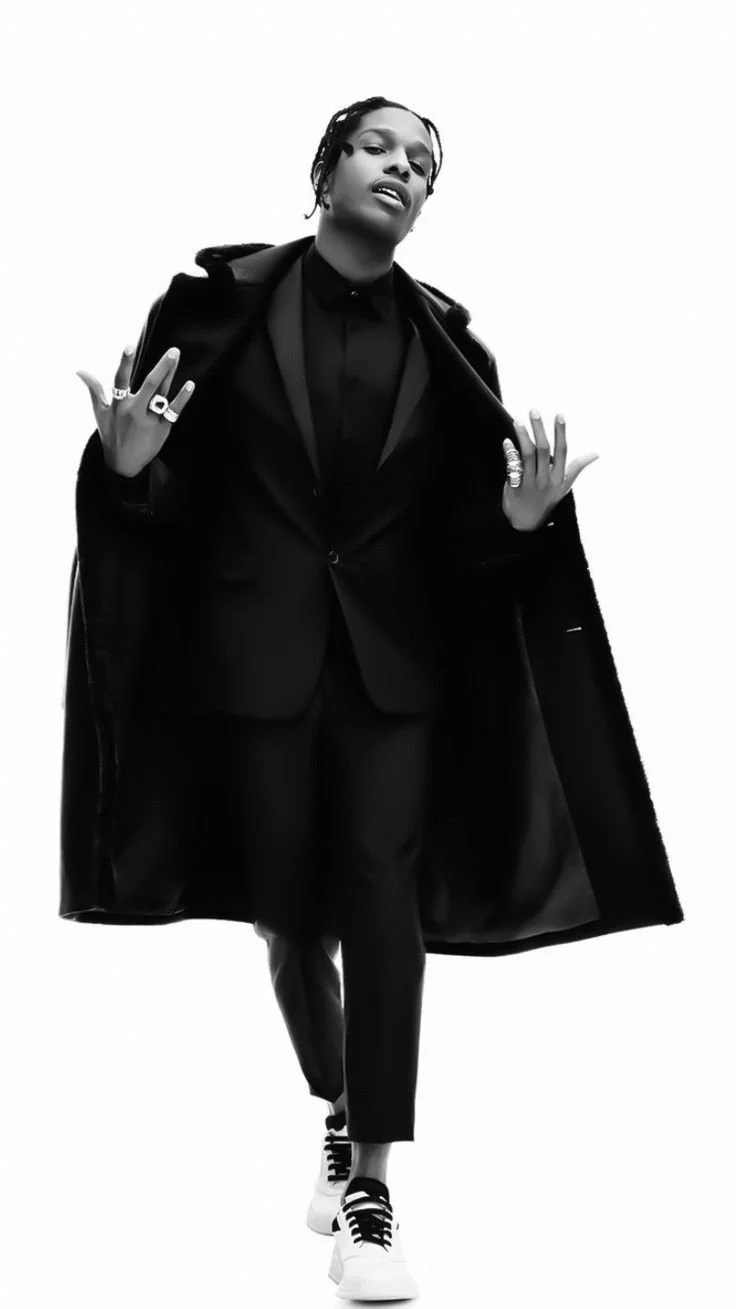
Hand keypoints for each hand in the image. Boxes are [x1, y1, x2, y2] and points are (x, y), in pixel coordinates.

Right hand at [76, 344, 194, 477]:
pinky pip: (173, 411)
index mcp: (118, 405)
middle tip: (173, 351)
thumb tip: (80, 370)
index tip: (129, 346)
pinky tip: (190, 385)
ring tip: (176, 357)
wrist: (123, 464)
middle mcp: (134, 411)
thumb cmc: (111, 434)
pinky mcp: (162, 429)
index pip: (120, 380)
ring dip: (171, 375)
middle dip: (162, 366)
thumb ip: (93, 389)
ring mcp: (150, 420)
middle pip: (150, 385)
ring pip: (162, 394)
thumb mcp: (100, 413)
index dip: (125, 363)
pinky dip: (182, 398)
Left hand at [501, 410, 599, 530]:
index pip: (562, 451)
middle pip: (544, 450)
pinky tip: (507, 442)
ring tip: (518, 421)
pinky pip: (512, 467)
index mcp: (560, 478)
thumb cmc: (546, 501)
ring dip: (523, 436)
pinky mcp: (516, 488)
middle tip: (534, 410)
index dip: (561, 433)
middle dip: (539, 429)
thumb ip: (577, 468)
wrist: (527, 525)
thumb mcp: (564, 487)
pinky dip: (509, 453)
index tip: (559, 415)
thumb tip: (596, 454)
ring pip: (528, 456)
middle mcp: (546, 480)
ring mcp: (531, 484)